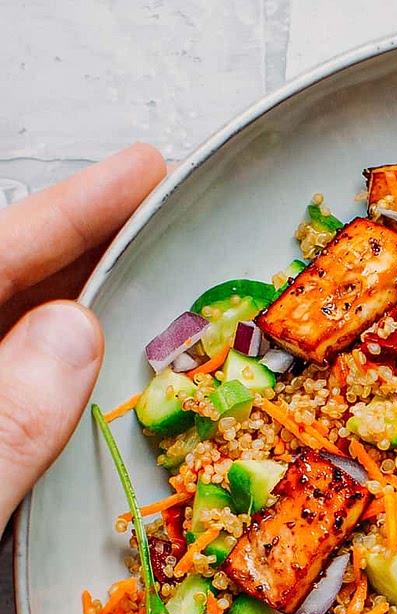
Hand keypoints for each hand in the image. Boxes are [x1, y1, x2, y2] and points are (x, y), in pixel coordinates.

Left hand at [0, 144, 166, 533]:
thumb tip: (73, 333)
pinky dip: (48, 379)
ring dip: (67, 309)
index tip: (141, 171)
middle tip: (150, 214)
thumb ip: (1, 426)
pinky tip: (83, 370)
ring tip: (135, 279)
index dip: (69, 211)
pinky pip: (5, 402)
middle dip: (75, 247)